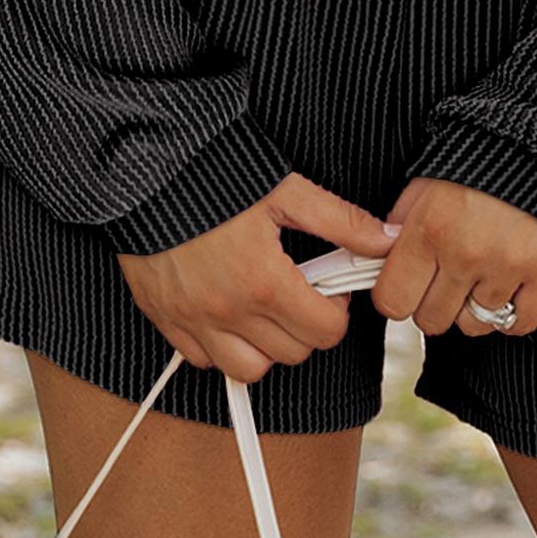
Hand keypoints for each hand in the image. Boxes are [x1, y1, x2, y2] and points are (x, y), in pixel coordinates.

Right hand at [114, 173, 399, 384]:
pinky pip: (203, 359)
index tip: (329, 287)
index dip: (336, 311)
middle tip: (301, 291)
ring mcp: (193, 321)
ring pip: (248, 370)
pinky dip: (222, 346)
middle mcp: (228, 312)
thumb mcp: (289, 191)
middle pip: (292, 354)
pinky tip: (229, 309)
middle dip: (306, 326)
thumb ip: (342, 222)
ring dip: (266, 346)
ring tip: (266, 306)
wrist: (149, 167)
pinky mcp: (166, 319)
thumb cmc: (220, 174)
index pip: (324, 333)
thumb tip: (387, 240)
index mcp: (265, 283)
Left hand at [369, 175, 536, 339]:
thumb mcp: (426, 179)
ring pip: (474, 325)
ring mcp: (508, 266)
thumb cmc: (483, 155)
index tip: (408, 283)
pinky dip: (512, 311)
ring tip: (483, 269)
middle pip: (431, 320)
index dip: (398, 293)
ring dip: (474, 305)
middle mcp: (466, 251)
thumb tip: (381, 258)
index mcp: (430, 227)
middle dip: (435, 300)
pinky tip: (509, 282)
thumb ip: (401, 221)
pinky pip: (517, 324)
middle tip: (449, 271)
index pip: (392, 302)